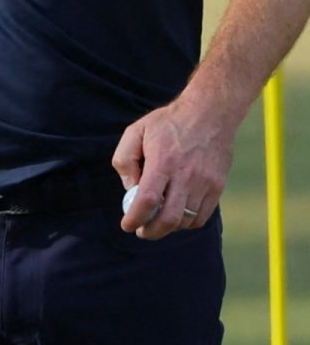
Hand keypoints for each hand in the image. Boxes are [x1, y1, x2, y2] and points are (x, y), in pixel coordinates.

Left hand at [113, 91, 235, 238]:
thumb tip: (130, 188)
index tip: (127, 225)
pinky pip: (202, 216)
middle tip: (141, 231)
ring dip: (169, 227)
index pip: (148, 200)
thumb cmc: (168, 122)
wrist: (209, 113)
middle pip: (170, 218)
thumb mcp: (136, 131)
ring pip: (187, 220)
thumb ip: (125, 160)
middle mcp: (186, 175)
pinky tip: (177, 216)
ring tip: (157, 221)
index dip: (135, 217)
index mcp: (163, 161)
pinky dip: (188, 222)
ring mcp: (205, 183)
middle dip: (152, 231)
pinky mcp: (218, 186)